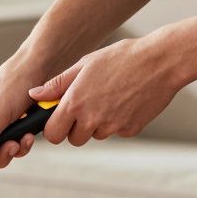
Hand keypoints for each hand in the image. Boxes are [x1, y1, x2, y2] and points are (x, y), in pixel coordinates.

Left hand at [29, 36, 184, 146]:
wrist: (161, 61)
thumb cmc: (122, 58)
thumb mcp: (85, 65)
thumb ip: (57, 84)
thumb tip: (35, 95)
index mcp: (76, 102)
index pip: (52, 133)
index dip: (54, 128)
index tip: (58, 119)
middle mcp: (92, 118)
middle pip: (73, 140)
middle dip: (75, 128)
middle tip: (86, 108)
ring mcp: (113, 127)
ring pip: (96, 135)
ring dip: (97, 124)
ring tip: (109, 97)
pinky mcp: (130, 130)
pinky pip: (116, 132)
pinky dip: (117, 122)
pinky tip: (125, 101)